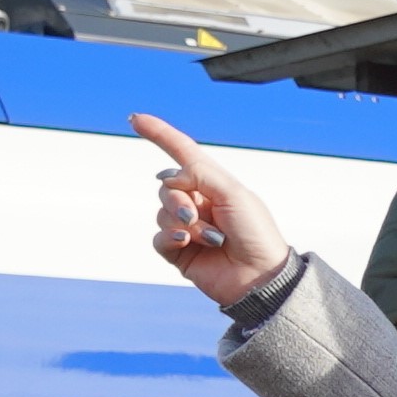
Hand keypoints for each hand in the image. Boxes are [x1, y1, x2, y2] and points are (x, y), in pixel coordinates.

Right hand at [133, 113, 295, 307]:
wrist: (260, 276)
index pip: (182, 153)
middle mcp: (198, 203)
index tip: (136, 120)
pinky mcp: (180, 252)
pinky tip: (187, 242)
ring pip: (162, 212)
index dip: (160, 135)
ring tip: (208, 237)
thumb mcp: (232, 192)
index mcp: (213, 184)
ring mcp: (187, 228)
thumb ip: (199, 174)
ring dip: (182, 222)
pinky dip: (170, 237)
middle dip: (176, 198)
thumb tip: (169, 176)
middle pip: (166, 186)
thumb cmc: (256, 233)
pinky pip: (159, 238)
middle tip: (193, 214)